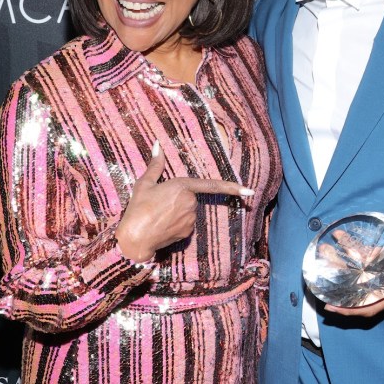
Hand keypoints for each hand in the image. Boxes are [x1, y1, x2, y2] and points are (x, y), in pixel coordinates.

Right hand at [115, 140, 253, 261]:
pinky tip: (162, 225)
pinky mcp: (189, 232)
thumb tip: (158, 145)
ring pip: (189, 211)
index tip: (248, 190)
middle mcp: (191, 203)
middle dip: (179, 199)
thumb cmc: (138, 208)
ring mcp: (191, 218)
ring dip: (177, 211)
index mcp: (183, 187)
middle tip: (158, 204)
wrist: (135, 238)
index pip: (211, 185)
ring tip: (157, 215)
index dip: (232, 187)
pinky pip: (186, 224)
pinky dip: (177, 223)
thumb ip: (155, 164)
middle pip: (191, 197)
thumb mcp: (144, 184)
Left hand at [324, 233, 383, 316]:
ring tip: (325, 250)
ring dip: (340, 262)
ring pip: (356, 273)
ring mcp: (381, 274)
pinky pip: (362, 258)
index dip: (349, 309)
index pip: (369, 306)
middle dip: (337, 282)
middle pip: (356, 289)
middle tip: (319, 272)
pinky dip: (351, 249)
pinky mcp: (380, 262)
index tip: (331, 306)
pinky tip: (341, 237)